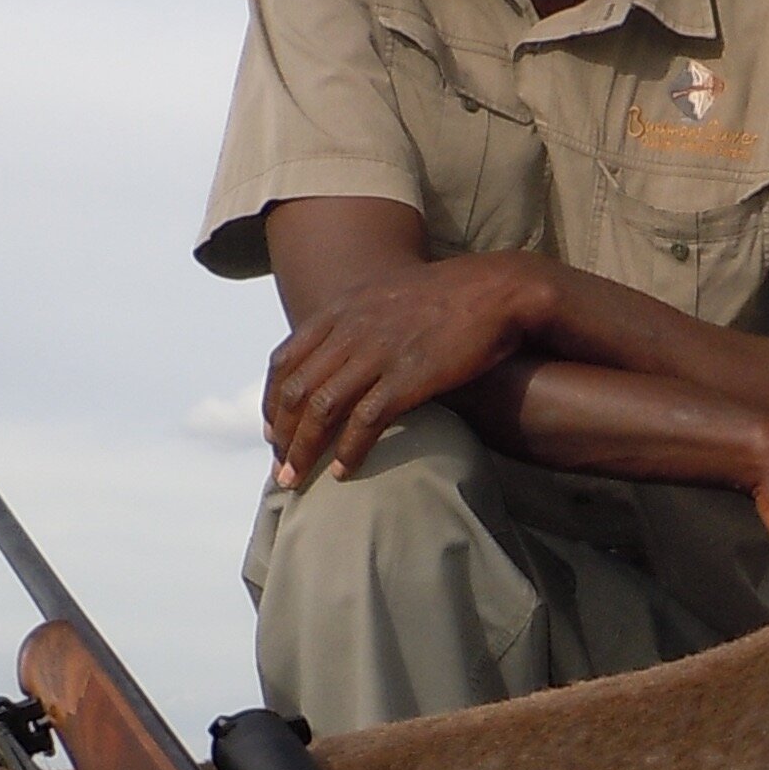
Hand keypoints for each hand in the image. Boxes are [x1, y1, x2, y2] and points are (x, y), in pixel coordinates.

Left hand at [266, 253, 548, 480]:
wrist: (496, 290)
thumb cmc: (450, 296)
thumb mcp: (387, 296)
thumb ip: (356, 320)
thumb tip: (338, 353)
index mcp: (341, 309)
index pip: (285, 360)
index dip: (272, 400)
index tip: (272, 430)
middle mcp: (351, 329)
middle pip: (296, 388)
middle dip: (282, 434)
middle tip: (281, 466)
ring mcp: (378, 352)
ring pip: (322, 408)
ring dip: (304, 449)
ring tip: (297, 479)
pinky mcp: (408, 376)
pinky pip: (365, 421)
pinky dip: (349, 450)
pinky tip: (343, 472)